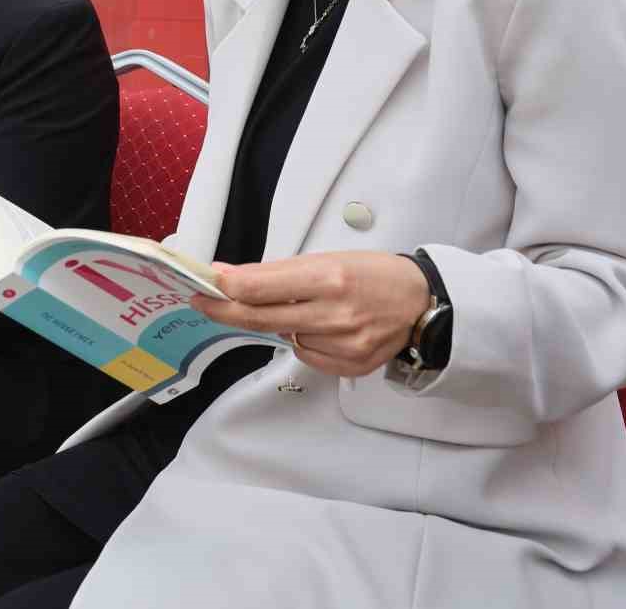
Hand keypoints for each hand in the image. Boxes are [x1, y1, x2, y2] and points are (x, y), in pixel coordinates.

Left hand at [192, 251, 431, 377]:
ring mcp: (344, 344)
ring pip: (284, 337)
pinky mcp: (350, 365)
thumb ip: (276, 272)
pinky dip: (304, 341)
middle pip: (261, 318)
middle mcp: (335, 314)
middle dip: (225, 310)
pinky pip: (306, 355)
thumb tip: (230, 276)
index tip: (206, 285)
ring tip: (307, 308)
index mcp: (328, 278)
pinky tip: (324, 328)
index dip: (226, 288)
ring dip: (281, 323)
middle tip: (204, 303)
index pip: (259, 288)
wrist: (421, 303)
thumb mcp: (326, 259)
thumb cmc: (373, 275)